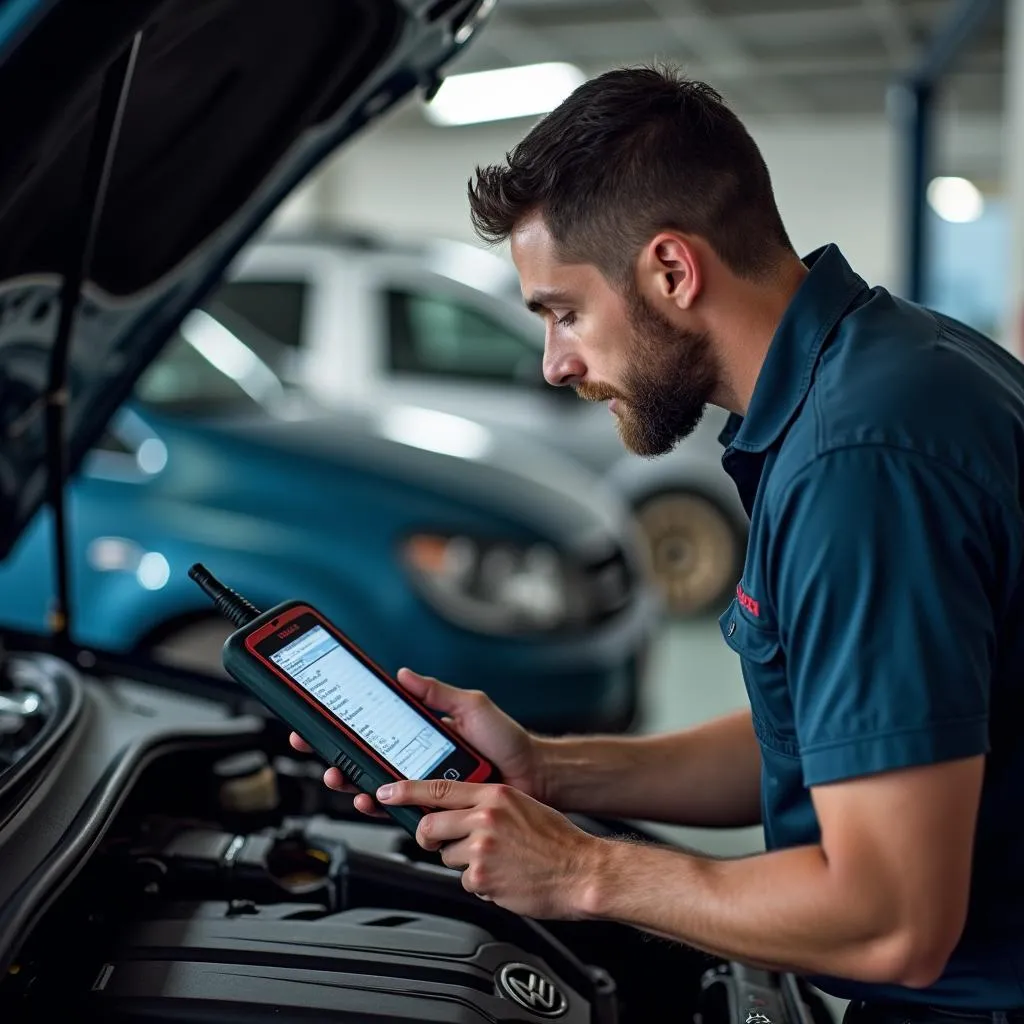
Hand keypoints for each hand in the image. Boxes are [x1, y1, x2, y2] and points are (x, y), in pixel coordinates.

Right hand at [288, 667, 545, 818]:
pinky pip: (397, 808)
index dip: (344, 722)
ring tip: (337, 772)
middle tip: (314, 745)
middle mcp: (416, 758)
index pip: (374, 725)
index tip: (317, 715)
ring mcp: (421, 784)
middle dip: (333, 751)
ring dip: (349, 778)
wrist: (533, 776)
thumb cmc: (507, 740)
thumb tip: (404, 674)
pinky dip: (377, 804)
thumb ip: (437, 692)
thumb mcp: (471, 706)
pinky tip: (368, 797)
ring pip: (373, 783)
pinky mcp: (430, 808)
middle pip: (364, 755)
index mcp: (421, 730)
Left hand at [378, 777, 603, 918]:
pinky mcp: (482, 878)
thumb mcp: (521, 806)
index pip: (439, 788)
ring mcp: (482, 848)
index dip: (405, 791)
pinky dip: (480, 883)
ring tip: (497, 862)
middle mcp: (485, 817)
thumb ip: (486, 805)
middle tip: (441, 843)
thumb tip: (456, 813)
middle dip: (429, 838)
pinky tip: (504, 878)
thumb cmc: (558, 841)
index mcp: (495, 794)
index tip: (385, 793)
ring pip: (447, 856)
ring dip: (464, 863)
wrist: (584, 871)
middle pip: (429, 826)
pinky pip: (464, 881)